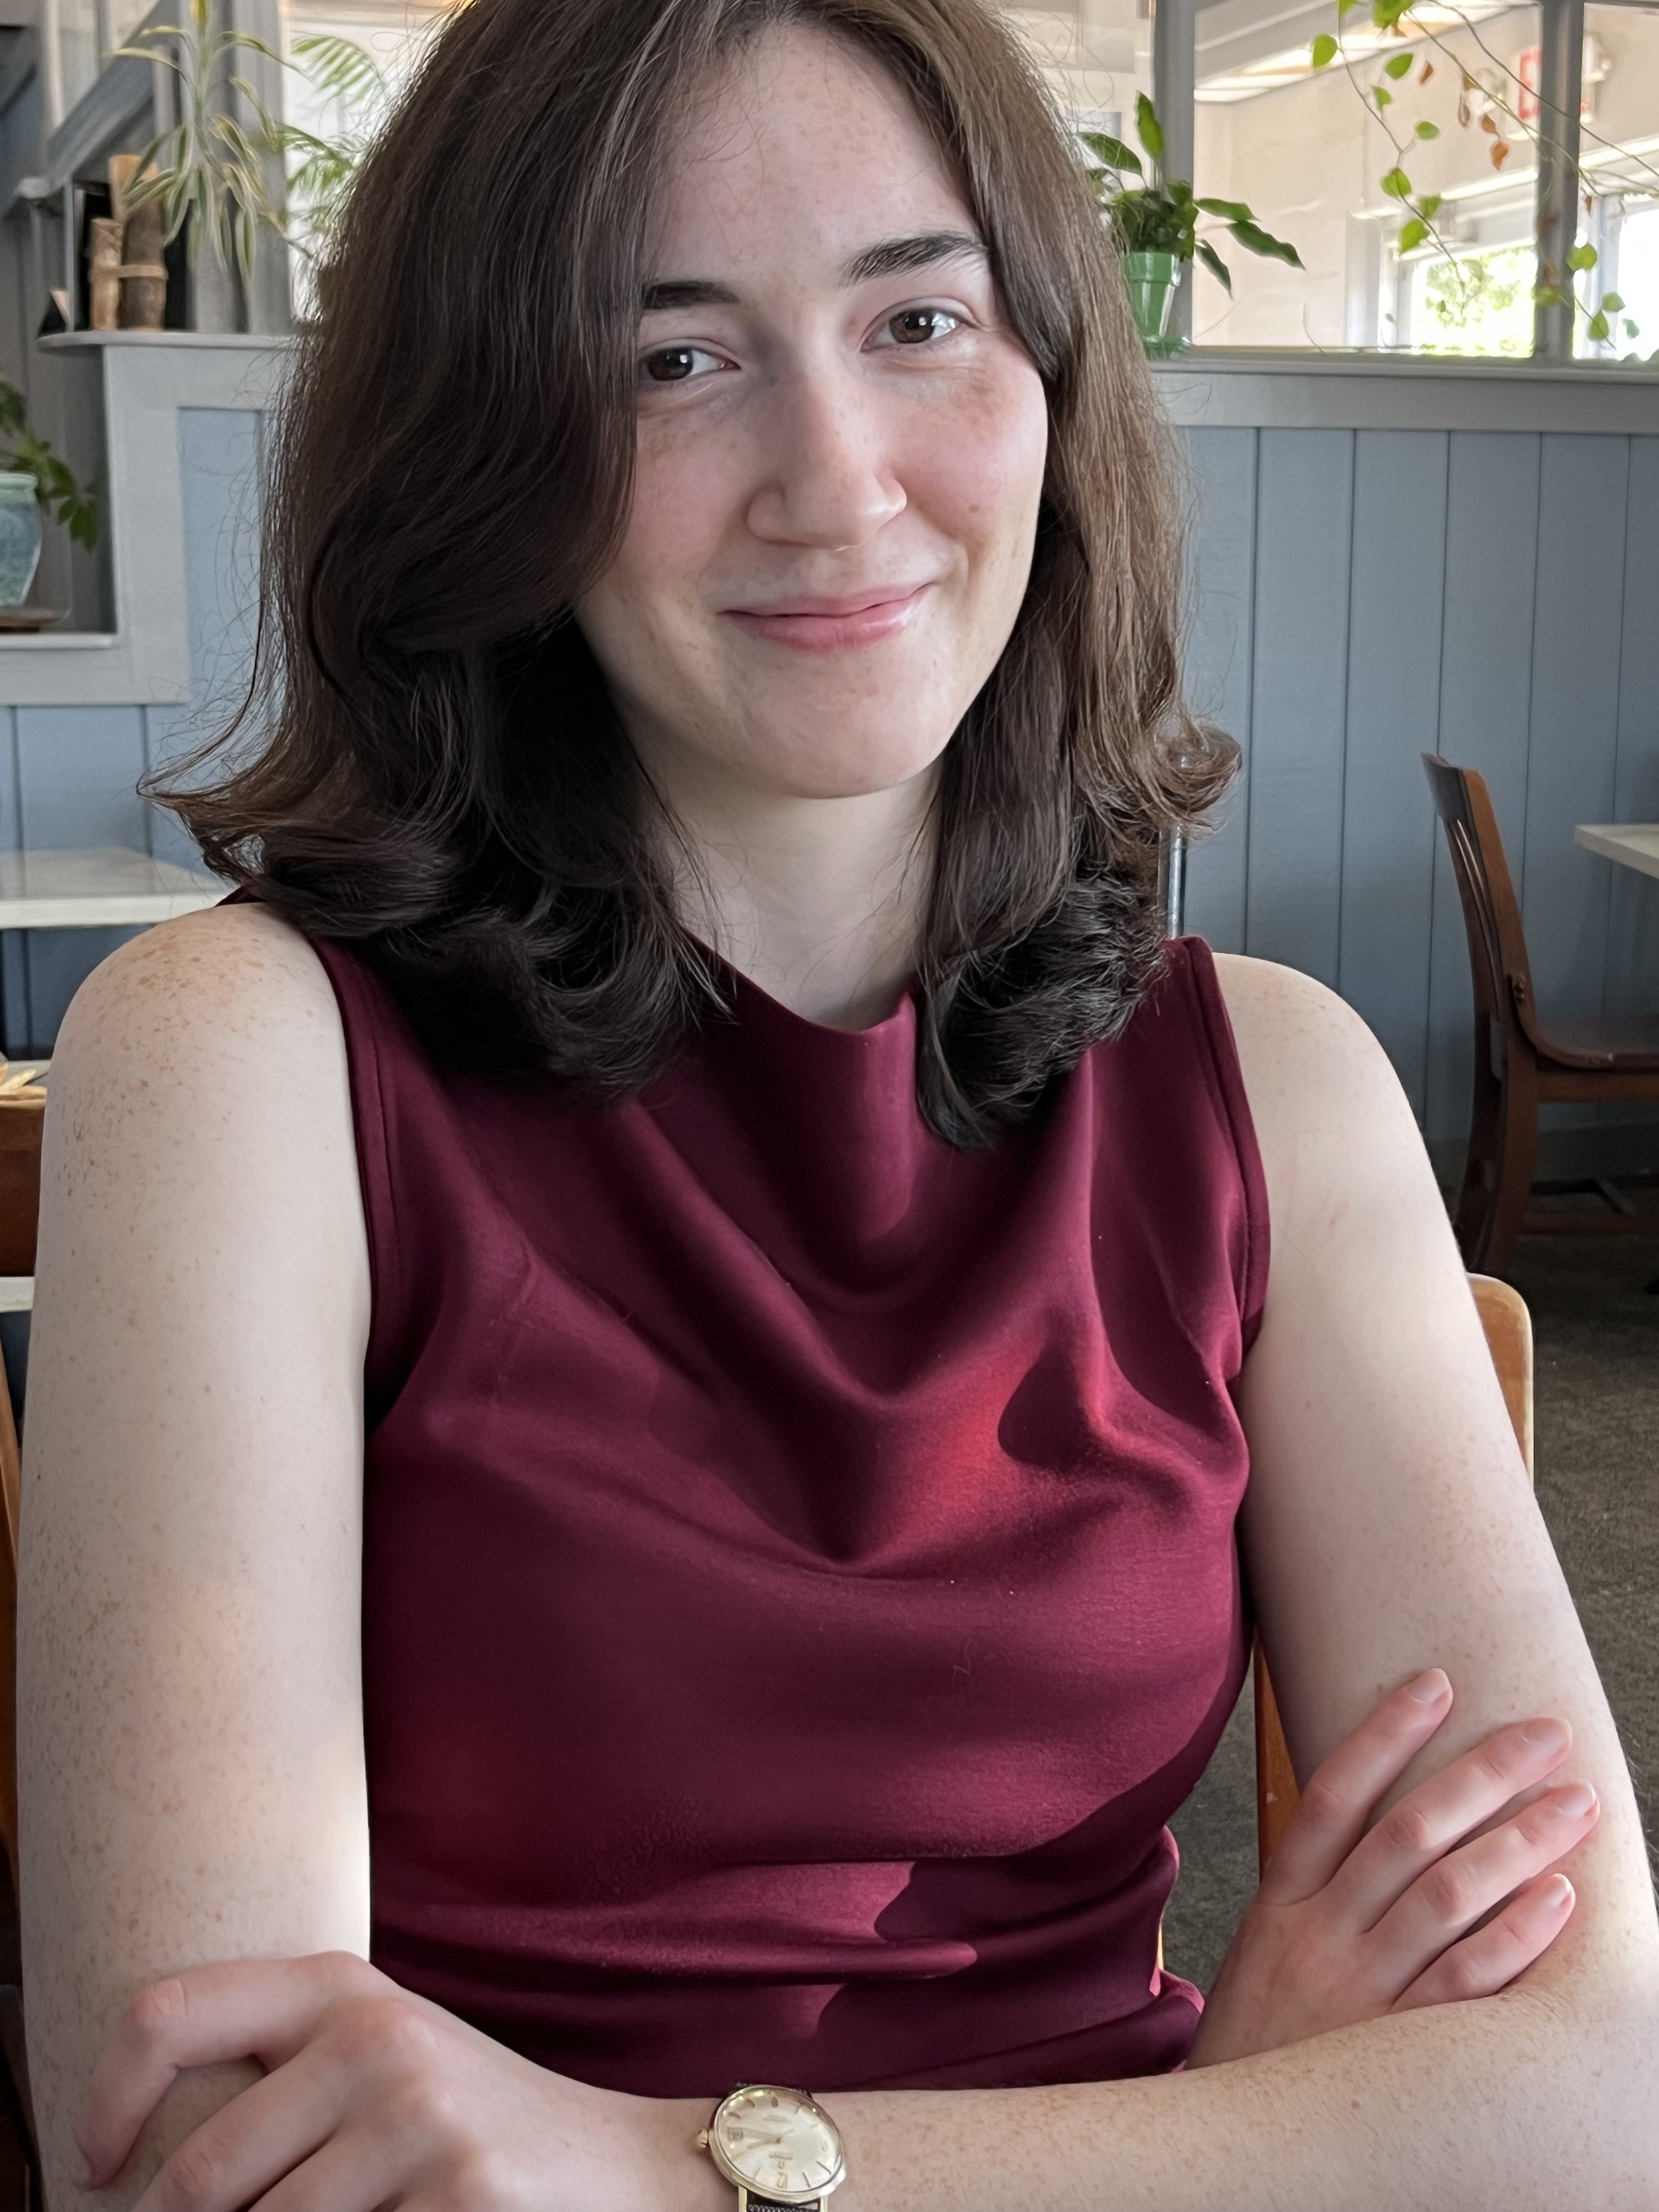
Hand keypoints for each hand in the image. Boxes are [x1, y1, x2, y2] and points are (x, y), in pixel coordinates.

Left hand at [76, 1952, 714, 2211]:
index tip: (96, 2167)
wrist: (617, 2169)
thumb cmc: (466, 2122)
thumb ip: (278, 2074)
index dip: (105, 2099)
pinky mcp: (457, 2197)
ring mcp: (421, 2119)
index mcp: (344, 1987)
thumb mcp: (377, 2058)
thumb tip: (134, 2171)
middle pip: (199, 2173)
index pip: (168, 2013)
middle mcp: (377, 2037)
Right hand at [1186, 1668, 1600, 2067]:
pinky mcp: (1395, 2053)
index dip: (1385, 1734)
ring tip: (1574, 1806)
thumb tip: (1389, 1822)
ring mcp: (1358, 1993)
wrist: (1228, 2145)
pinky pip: (1465, 1985)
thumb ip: (1321, 1892)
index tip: (1437, 1684)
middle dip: (1482, 1774)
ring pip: (1445, 1896)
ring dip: (1518, 1843)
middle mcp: (1319, 1936)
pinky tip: (1558, 1901)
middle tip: (1545, 1735)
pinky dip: (1515, 1938)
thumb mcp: (1268, 1950)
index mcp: (1283, 1903)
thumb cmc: (1263, 2040)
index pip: (1333, 1794)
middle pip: (1407, 1833)